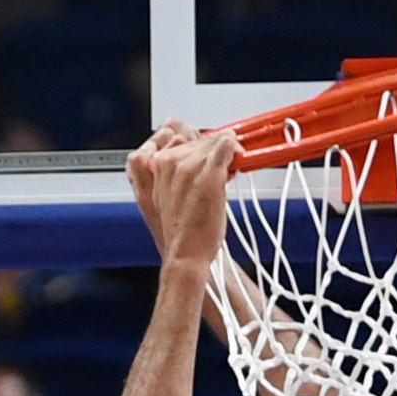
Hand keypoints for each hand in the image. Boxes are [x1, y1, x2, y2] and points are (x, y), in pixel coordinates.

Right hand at [126, 124, 235, 271]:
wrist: (187, 254)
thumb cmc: (183, 233)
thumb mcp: (170, 197)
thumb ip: (179, 174)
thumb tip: (196, 159)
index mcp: (158, 165)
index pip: (184, 141)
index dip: (201, 150)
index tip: (210, 160)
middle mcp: (172, 161)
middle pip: (201, 140)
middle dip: (214, 151)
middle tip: (225, 167)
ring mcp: (191, 165)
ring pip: (215, 141)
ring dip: (226, 152)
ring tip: (230, 171)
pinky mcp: (210, 173)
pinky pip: (226, 146)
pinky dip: (235, 150)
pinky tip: (238, 161)